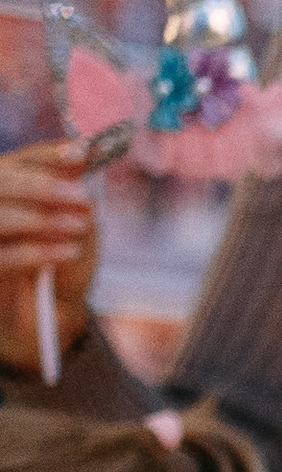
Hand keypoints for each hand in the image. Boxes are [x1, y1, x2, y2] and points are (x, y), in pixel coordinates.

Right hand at [0, 143, 98, 374]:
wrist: (43, 318)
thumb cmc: (58, 266)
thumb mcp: (74, 229)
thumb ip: (74, 198)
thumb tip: (84, 160)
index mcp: (5, 190)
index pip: (18, 160)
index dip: (47, 154)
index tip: (82, 152)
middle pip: (1, 182)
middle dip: (43, 185)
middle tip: (82, 197)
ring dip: (42, 218)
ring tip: (79, 226)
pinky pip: (4, 258)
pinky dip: (38, 251)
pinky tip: (69, 251)